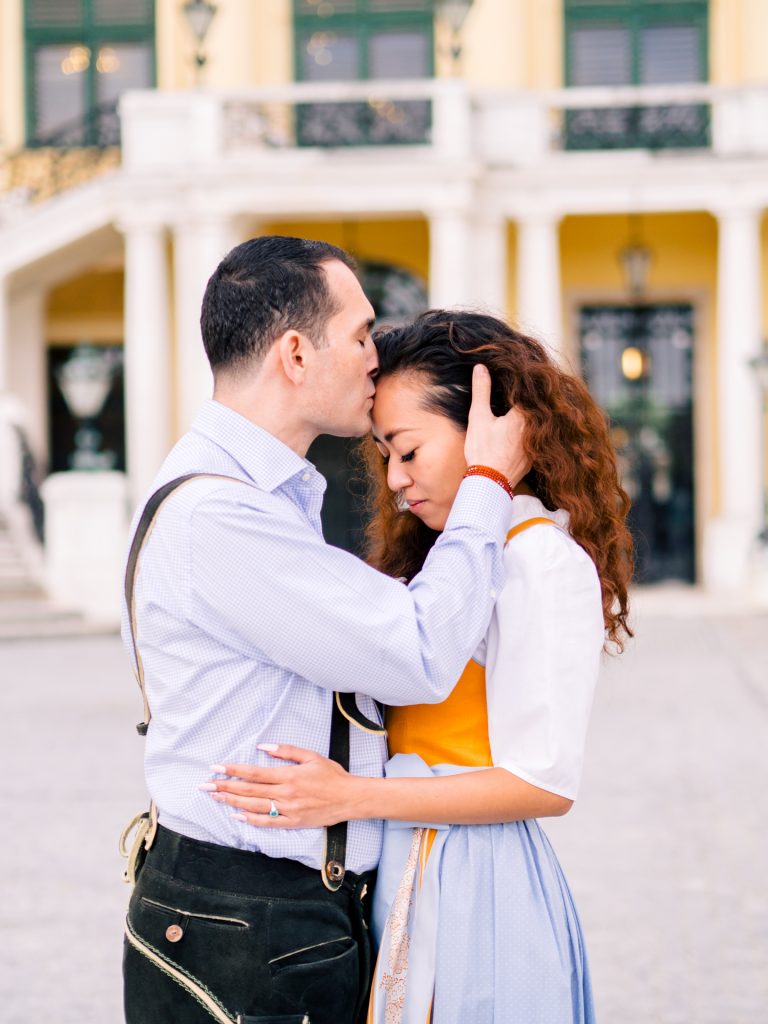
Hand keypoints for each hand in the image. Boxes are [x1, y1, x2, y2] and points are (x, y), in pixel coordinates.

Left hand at [202, 745, 362, 828]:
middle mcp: (285, 794)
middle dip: (225, 787)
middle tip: (206, 786)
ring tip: (215, 798)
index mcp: (289, 776)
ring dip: (232, 802)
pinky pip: (267, 823)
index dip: (233, 770)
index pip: (254, 773)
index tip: (216, 768)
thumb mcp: (312, 756)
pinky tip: (237, 816)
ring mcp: (288, 810)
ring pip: (254, 807)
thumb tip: (263, 747)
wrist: (350, 798)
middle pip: (249, 791)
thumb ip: (287, 751)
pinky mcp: (293, 822)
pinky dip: (250, 820)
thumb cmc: (332, 775)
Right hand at [464, 364, 529, 486]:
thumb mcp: (479, 417)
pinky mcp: (535, 457)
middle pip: (536, 408)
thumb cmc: (483, 449)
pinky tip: (519, 434)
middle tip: (515, 396)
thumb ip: (482, 390)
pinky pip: (536, 440)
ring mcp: (538, 444)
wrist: (489, 482)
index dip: (521, 384)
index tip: (516, 377)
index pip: (528, 392)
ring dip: (532, 418)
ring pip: (538, 425)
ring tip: (518, 414)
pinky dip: (531, 434)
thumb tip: (481, 367)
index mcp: (525, 414)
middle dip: (528, 400)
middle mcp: (537, 428)